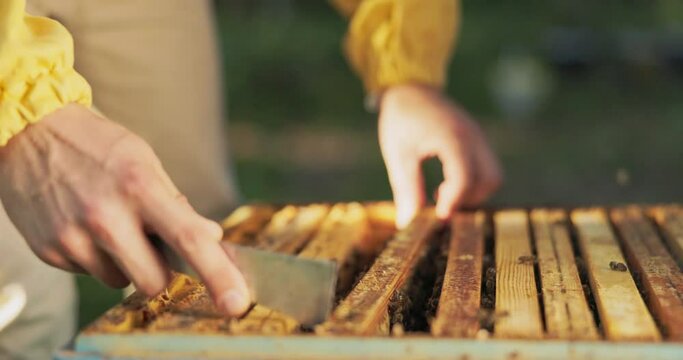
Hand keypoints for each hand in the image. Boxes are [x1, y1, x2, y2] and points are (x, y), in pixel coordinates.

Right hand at [0, 104, 248, 315]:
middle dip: (163, 273)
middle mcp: (105, 216)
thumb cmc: (97, 146)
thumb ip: (177, 205)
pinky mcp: (50, 250)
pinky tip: (83, 224)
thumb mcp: (145, 163)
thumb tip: (212, 238)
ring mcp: (73, 237)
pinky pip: (89, 273)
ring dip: (125, 262)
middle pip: (155, 281)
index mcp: (139, 186)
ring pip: (119, 281)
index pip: (189, 239)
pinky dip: (95, 256)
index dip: (218, 274)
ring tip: (108, 222)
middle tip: (152, 244)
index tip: (236, 302)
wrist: (28, 131)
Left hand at [378, 84, 502, 227]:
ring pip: (493, 176)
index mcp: (452, 137)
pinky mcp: (478, 140)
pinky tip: (446, 184)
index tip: (438, 217)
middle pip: (489, 179)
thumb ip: (406, 189)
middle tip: (440, 205)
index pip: (465, 177)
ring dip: (473, 193)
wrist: (412, 89)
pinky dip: (473, 183)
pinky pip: (487, 168)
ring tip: (442, 194)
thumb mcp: (399, 154)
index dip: (454, 202)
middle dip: (468, 199)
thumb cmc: (402, 119)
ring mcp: (479, 137)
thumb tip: (408, 224)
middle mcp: (473, 137)